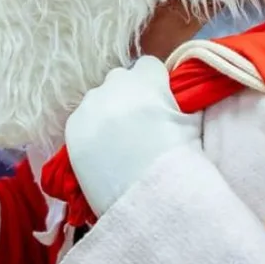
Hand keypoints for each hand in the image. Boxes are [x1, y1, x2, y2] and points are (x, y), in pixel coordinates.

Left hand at [64, 57, 202, 215]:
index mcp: (146, 80)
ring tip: (120, 144)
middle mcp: (114, 87)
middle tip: (139, 126)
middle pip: (120, 80)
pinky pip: (82, 121)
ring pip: (98, 100)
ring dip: (107, 113)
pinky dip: (91, 132)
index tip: (159, 104)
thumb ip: (182, 100)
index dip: (155, 84)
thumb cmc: (179, 160)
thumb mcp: (192, 123)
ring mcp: (90, 107)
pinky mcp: (72, 129)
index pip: (148, 65)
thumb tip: (181, 94)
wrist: (150, 197)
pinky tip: (104, 153)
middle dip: (128, 96)